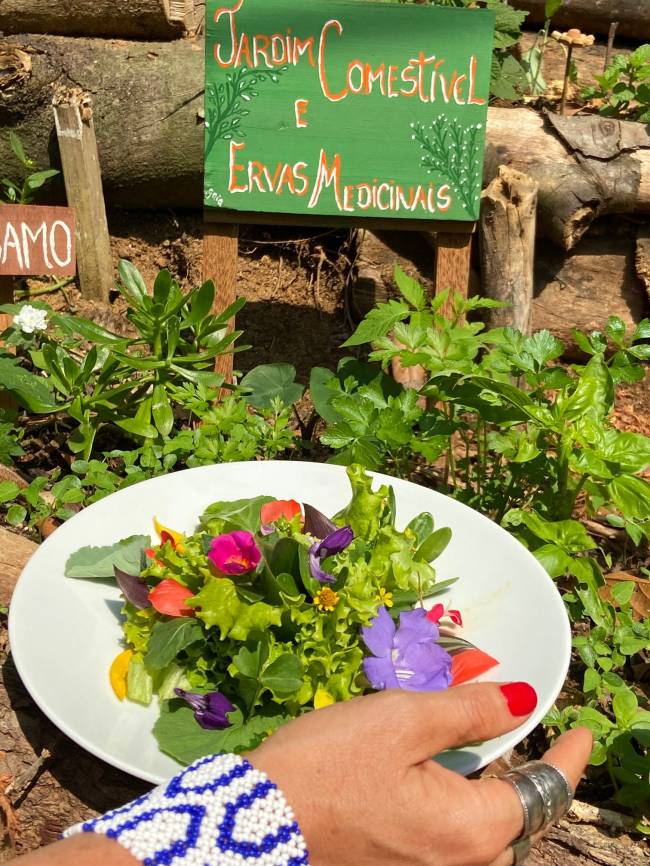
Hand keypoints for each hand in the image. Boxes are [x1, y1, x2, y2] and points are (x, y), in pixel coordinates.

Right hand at [249, 683, 592, 865]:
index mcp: (470, 830)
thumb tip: (518, 700)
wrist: (254, 821)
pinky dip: (456, 809)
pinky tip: (426, 778)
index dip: (569, 758)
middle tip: (509, 733)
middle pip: (515, 820)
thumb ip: (468, 711)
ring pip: (482, 835)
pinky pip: (448, 843)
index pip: (543, 791)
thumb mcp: (402, 719)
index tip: (585, 734)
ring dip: (487, 795)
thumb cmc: (327, 765)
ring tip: (468, 753)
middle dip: (523, 778)